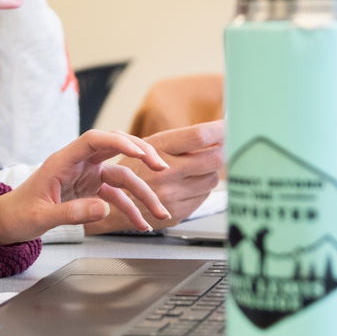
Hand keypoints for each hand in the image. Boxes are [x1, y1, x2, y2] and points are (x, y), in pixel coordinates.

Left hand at [0, 131, 171, 246]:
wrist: (7, 222)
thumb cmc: (17, 214)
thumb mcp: (41, 217)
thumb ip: (71, 213)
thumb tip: (103, 209)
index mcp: (63, 161)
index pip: (94, 140)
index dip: (119, 141)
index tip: (140, 151)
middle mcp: (78, 164)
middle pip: (115, 150)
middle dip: (141, 156)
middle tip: (162, 168)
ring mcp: (86, 177)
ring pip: (122, 177)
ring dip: (143, 194)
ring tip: (161, 213)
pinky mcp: (89, 191)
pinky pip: (116, 197)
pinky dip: (130, 210)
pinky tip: (142, 224)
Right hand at [85, 120, 224, 234]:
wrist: (102, 207)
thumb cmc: (124, 170)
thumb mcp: (146, 146)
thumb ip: (179, 142)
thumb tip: (215, 132)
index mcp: (158, 148)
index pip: (200, 135)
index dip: (222, 129)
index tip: (234, 123)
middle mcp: (166, 172)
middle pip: (214, 157)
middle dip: (224, 151)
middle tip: (229, 145)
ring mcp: (172, 194)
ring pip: (211, 178)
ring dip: (211, 172)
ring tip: (201, 168)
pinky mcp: (177, 212)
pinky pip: (203, 197)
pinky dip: (201, 189)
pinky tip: (191, 185)